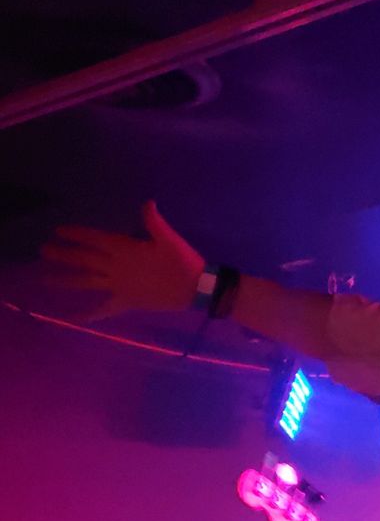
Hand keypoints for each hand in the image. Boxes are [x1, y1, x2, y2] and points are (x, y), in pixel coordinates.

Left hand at [39, 200, 204, 319]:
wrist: (195, 289)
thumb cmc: (183, 261)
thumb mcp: (169, 238)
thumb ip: (153, 221)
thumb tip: (147, 202)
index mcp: (124, 249)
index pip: (94, 239)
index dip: (76, 234)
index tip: (59, 231)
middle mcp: (116, 267)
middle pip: (84, 259)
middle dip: (63, 254)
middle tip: (43, 250)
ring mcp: (119, 286)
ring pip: (87, 282)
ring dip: (65, 279)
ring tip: (45, 278)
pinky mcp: (126, 301)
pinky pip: (104, 309)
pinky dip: (88, 314)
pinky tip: (73, 318)